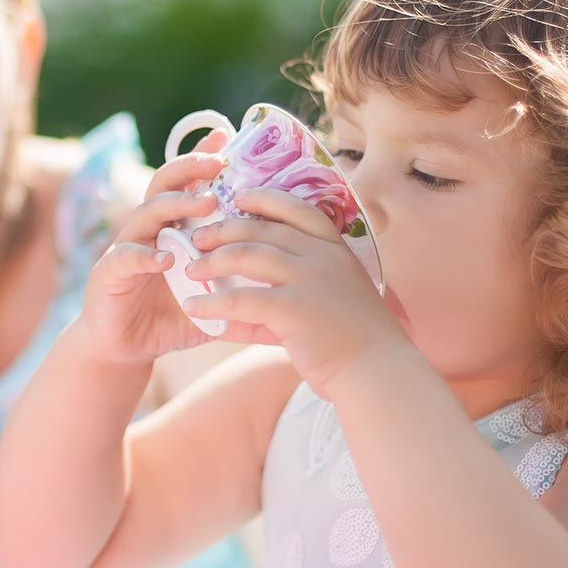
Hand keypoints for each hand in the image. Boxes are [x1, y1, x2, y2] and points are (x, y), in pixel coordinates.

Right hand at [78, 130, 259, 363]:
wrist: (126, 347)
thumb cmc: (171, 316)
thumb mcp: (212, 293)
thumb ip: (240, 277)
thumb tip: (287, 272)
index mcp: (172, 228)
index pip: (186, 184)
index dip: (202, 159)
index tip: (225, 136)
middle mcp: (148, 230)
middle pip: (163, 186)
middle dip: (189, 169)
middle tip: (216, 164)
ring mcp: (126, 248)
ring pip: (146, 214)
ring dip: (175, 206)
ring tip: (204, 203)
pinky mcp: (108, 274)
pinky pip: (125, 258)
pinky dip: (144, 255)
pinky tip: (165, 258)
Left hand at [182, 187, 411, 395]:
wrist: (377, 370)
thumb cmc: (354, 342)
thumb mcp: (325, 306)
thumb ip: (281, 300)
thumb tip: (230, 315)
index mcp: (334, 249)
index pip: (296, 209)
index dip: (264, 199)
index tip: (238, 197)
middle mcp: (322, 256)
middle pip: (262, 229)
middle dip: (224, 229)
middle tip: (198, 239)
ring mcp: (308, 278)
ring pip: (247, 254)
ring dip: (212, 261)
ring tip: (191, 271)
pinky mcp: (292, 307)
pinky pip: (240, 298)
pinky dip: (211, 302)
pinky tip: (193, 308)